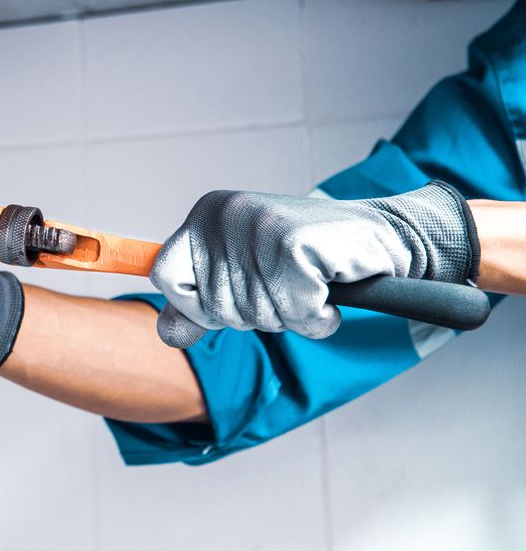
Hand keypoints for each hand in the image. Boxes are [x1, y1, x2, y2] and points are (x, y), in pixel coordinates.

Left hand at [150, 182, 477, 347]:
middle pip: (214, 307)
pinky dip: (319, 316)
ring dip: (292, 315)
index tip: (235, 297)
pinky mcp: (297, 247)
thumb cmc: (312, 260)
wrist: (385, 238)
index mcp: (206, 216)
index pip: (166, 277)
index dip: (198, 304)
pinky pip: (297, 314)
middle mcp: (226, 215)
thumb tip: (168, 335)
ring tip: (312, 282)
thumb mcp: (245, 275)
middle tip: (290, 284)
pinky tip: (331, 287)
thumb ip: (202, 301)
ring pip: (257, 315)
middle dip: (257, 313)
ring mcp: (261, 228)